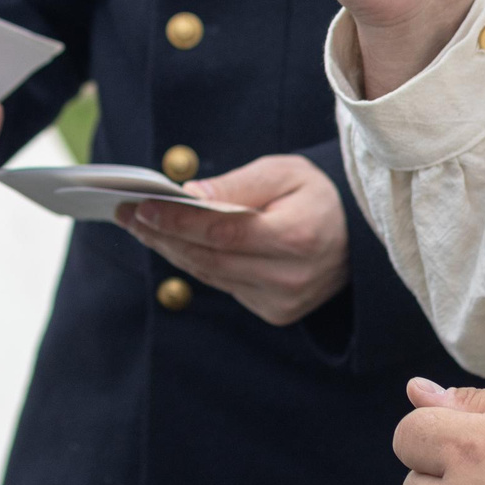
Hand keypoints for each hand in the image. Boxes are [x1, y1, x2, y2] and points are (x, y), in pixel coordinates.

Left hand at [113, 153, 347, 325]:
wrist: (357, 236)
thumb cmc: (317, 195)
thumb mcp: (284, 172)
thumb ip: (238, 185)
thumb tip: (189, 196)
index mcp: (298, 237)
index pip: (222, 233)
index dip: (177, 221)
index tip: (141, 205)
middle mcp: (290, 277)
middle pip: (209, 258)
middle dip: (162, 235)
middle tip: (126, 213)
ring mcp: (282, 301)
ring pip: (210, 275)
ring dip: (170, 250)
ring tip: (140, 225)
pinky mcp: (275, 312)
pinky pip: (223, 285)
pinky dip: (195, 263)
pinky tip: (171, 243)